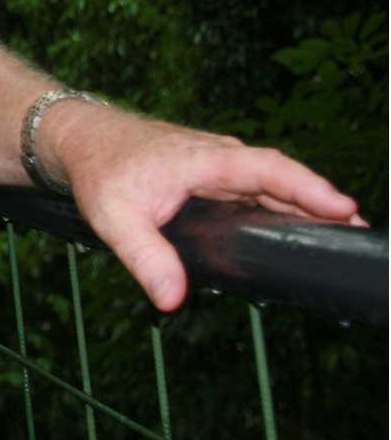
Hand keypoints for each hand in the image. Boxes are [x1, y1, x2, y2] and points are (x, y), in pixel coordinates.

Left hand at [49, 106, 366, 310]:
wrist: (82, 140)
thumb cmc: (99, 171)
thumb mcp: (114, 217)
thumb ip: (144, 257)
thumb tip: (172, 299)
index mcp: (203, 159)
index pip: (266, 169)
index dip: (307, 188)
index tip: (343, 207)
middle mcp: (219, 157)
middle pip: (280, 179)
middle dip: (321, 203)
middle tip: (358, 234)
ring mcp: (219, 165)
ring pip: (272, 185)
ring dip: (307, 205)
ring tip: (344, 235)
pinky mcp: (215, 176)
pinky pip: (258, 190)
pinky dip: (284, 205)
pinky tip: (302, 229)